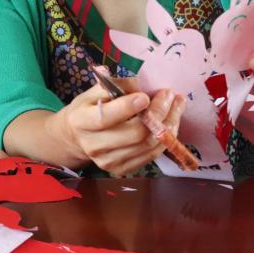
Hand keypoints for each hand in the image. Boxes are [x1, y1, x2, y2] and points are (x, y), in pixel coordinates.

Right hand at [49, 78, 185, 176]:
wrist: (76, 138)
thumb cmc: (87, 109)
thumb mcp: (93, 92)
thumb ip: (114, 85)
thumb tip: (139, 83)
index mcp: (82, 121)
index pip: (106, 117)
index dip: (128, 107)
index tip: (145, 95)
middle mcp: (95, 145)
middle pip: (135, 133)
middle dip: (158, 113)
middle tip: (170, 95)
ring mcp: (109, 161)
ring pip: (148, 145)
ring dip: (168, 124)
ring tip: (177, 105)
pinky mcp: (122, 169)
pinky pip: (151, 155)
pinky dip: (165, 138)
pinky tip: (171, 122)